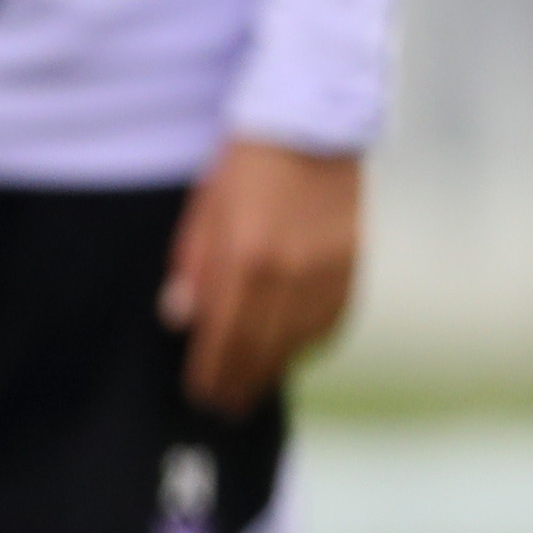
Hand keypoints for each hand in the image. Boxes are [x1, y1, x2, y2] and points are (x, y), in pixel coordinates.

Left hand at [160, 138, 364, 410]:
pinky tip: (292, 350)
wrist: (311, 124)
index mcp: (242, 259)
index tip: (201, 396)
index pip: (222, 340)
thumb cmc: (244, 165)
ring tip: (254, 384)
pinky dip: (309, 342)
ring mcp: (325, 271)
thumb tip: (181, 322)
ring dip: (274, 368)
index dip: (210, 375)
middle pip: (261, 352)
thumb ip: (192, 269)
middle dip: (240, 385)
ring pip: (298, 343)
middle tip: (226, 408)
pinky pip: (330, 322)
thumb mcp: (202, 212)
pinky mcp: (351, 264)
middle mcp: (287, 273)